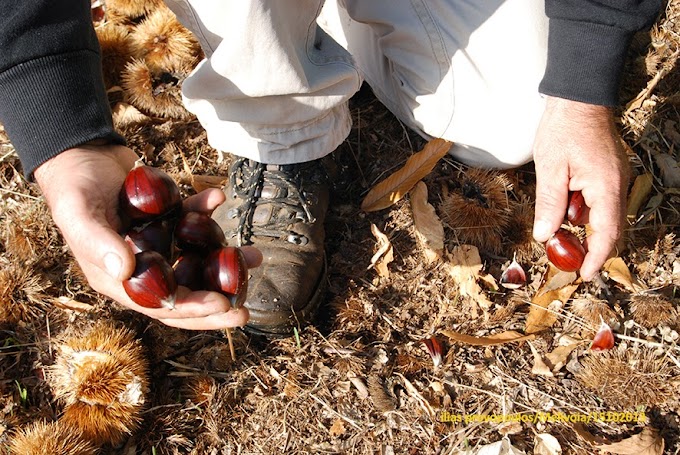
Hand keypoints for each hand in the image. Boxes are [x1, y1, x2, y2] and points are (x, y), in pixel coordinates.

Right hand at [34, 144, 260, 328]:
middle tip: (245, 307)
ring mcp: (156, 245)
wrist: (80, 152)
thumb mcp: (79, 212)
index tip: (223, 305)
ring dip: (224, 261)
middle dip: (216, 303)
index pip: (160, 305)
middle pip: (184, 294)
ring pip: (195, 262)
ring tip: (254, 256)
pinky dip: (206, 215)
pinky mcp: (166, 223)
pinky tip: (218, 197)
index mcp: (116, 277)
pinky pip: (192, 225)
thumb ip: (98, 242)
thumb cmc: (72, 185)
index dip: (192, 310)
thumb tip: (124, 271)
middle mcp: (139, 267)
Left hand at [532, 97, 628, 279]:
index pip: (606, 233)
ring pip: (601, 215)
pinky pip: (599, 201)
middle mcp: (617, 186)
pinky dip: (583, 212)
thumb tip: (545, 235)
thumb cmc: (563, 129)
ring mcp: (615, 178)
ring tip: (558, 235)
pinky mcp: (609, 173)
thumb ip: (549, 204)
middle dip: (587, 246)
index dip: (596, 257)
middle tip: (564, 259)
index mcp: (605, 187)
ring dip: (582, 228)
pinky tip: (564, 210)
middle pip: (607, 228)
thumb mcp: (550, 169)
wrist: (578, 97)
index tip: (584, 275)